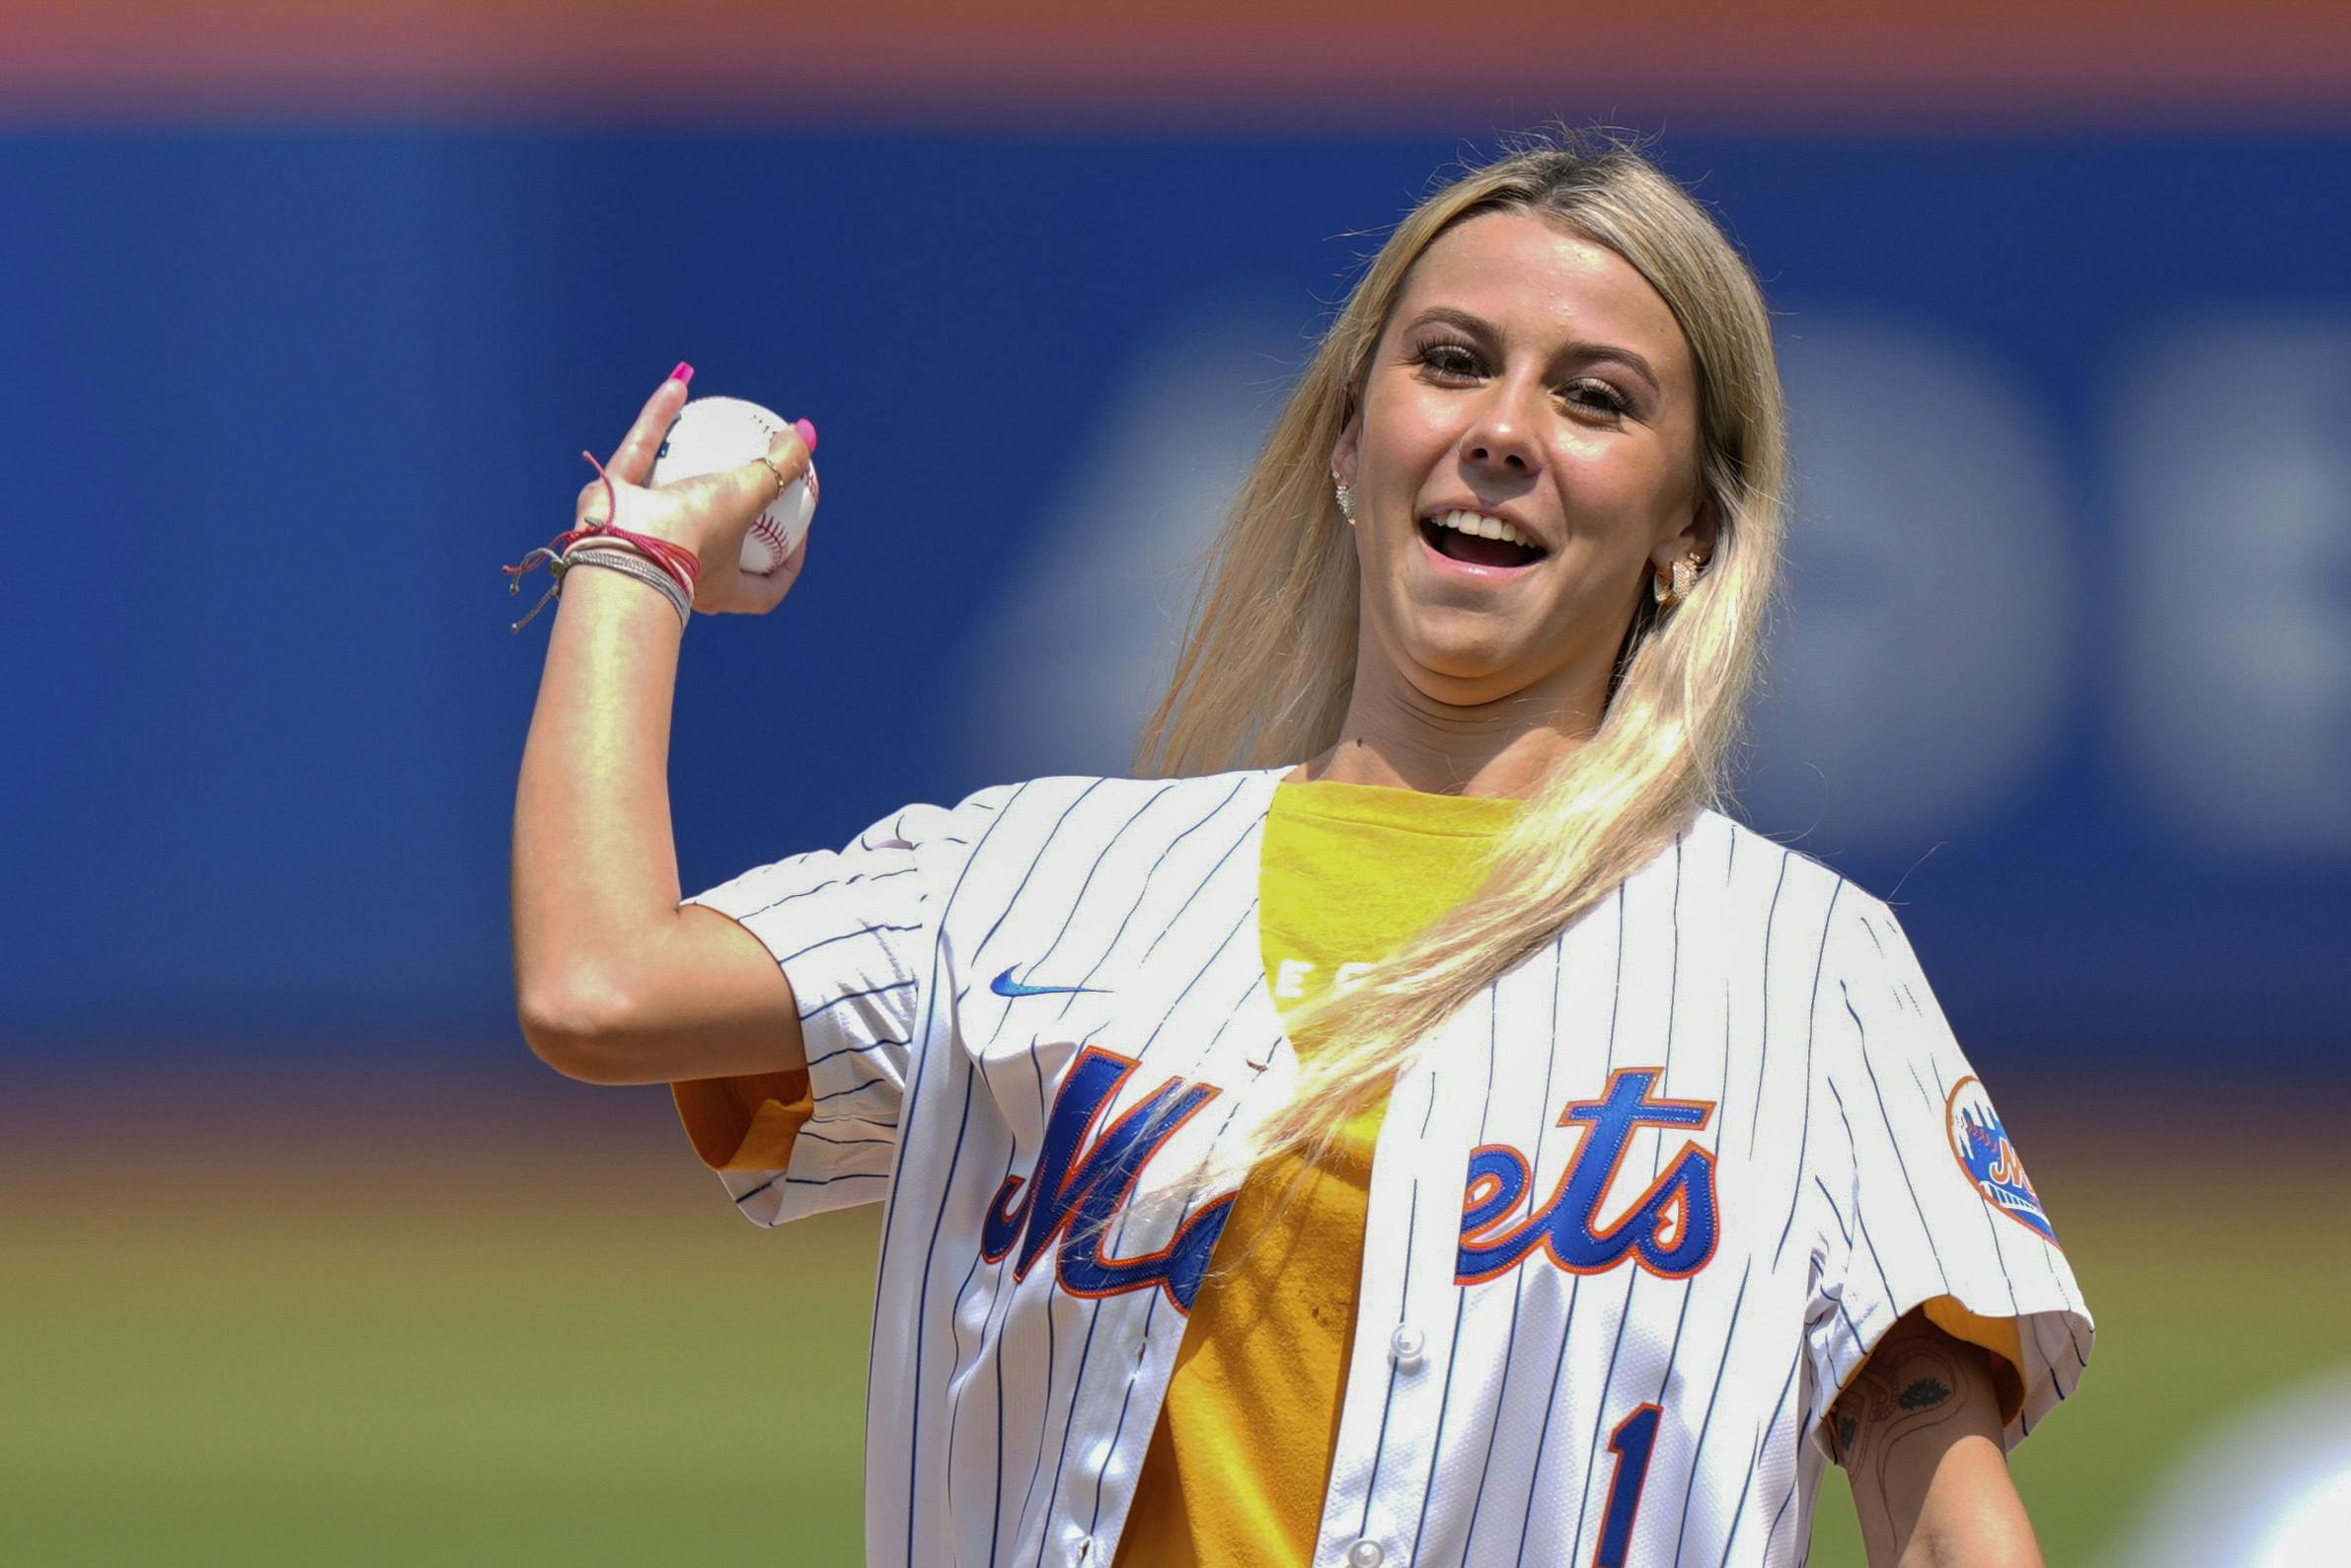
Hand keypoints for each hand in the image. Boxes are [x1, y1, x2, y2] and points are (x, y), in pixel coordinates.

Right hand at [575, 369, 814, 614]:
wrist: (621, 549)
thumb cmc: (694, 534)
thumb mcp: (749, 497)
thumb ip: (780, 468)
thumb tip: (807, 434)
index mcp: (719, 587)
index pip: (764, 590)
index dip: (787, 565)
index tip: (800, 532)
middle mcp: (680, 566)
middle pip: (718, 541)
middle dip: (735, 510)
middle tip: (758, 473)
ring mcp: (642, 535)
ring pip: (670, 491)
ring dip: (690, 453)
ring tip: (715, 421)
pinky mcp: (611, 503)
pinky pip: (641, 454)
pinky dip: (659, 422)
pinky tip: (678, 388)